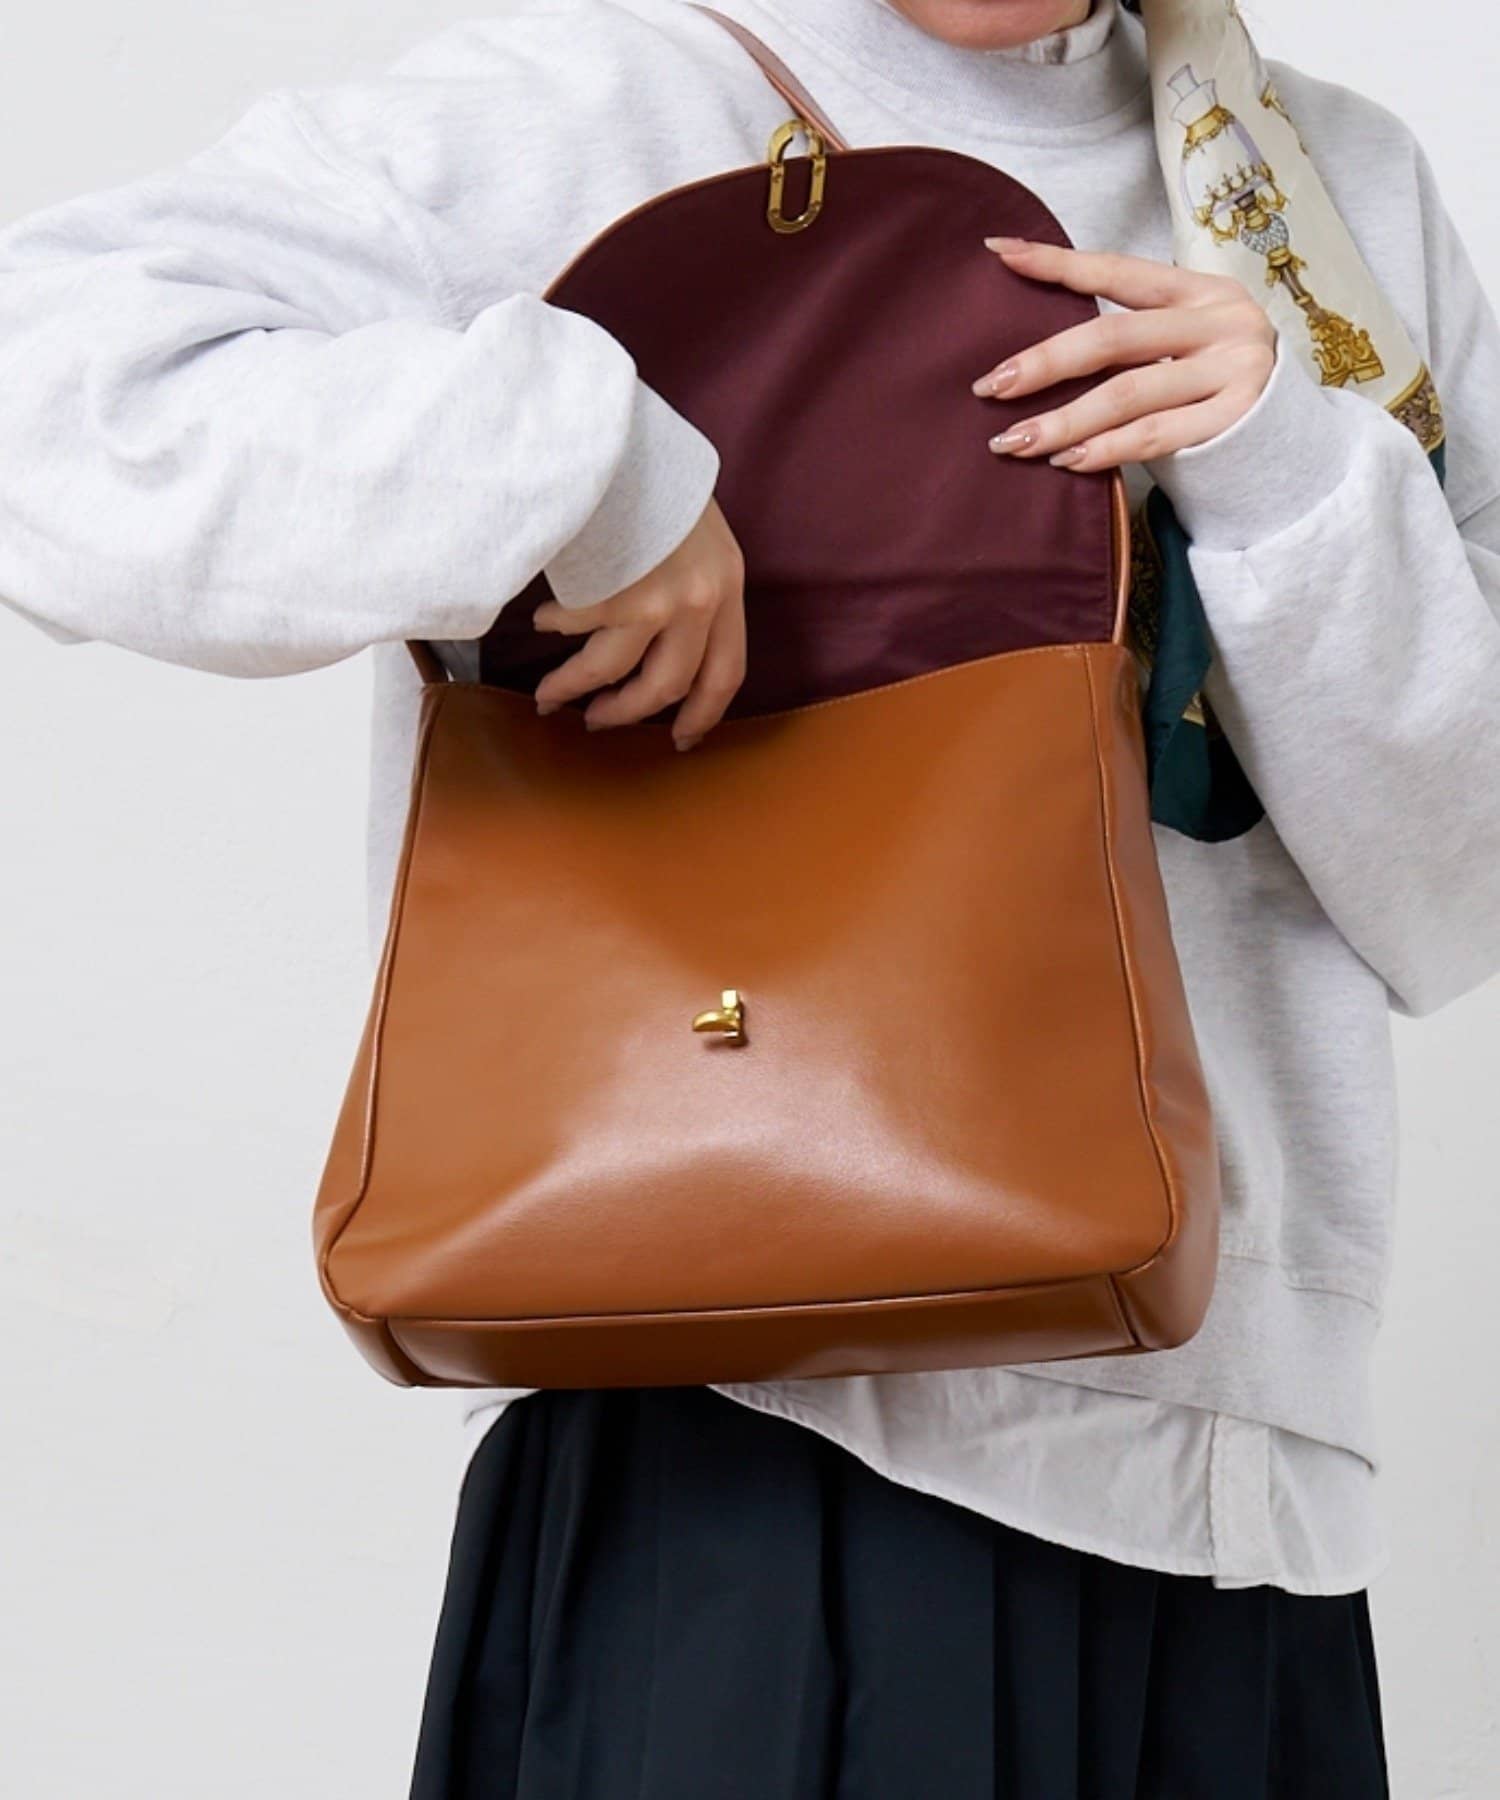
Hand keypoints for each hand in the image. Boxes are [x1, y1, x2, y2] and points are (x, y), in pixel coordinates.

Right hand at [531, 495, 746, 751]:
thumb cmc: (654, 476)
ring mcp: (656, 598)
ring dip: (575, 688)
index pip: (726, 672)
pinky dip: (555, 629)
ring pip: (612, 670)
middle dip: (627, 712)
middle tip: (599, 723)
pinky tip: (542, 621)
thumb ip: (695, 581)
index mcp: (728, 585)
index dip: (704, 714)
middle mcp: (701, 599)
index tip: (681, 738)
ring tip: (550, 695)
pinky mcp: (610, 591)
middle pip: (667, 685)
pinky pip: (574, 628)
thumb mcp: (697, 531)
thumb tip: (666, 640)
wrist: (621, 433)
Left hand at [972, 238, 1276, 473]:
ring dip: (1063, 420)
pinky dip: (1107, 449)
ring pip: (1128, 394)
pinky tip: (1067, 461)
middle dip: (1044, 362)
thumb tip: (1034, 351)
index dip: (1057, 263)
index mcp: (1199, 290)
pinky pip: (1156, 436)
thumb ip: (1131, 336)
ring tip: (1014, 442)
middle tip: (991, 387)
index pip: (1117, 270)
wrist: (1287, 435)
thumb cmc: (1214, 384)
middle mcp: (1219, 321)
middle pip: (1113, 338)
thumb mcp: (1184, 341)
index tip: (999, 252)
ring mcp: (1232, 370)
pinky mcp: (1235, 420)